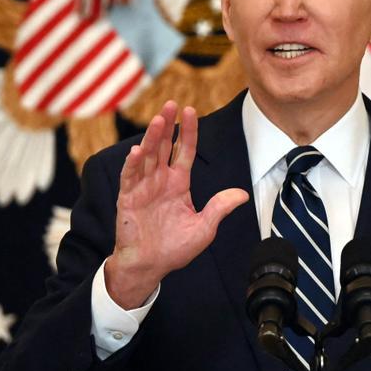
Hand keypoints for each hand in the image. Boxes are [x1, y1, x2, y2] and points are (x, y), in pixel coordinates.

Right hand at [103, 100, 248, 308]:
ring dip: (152, 138)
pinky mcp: (127, 199)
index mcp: (178, 184)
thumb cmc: (174, 249)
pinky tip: (137, 151)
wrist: (149, 267)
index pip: (184, 151)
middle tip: (171, 104)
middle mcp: (160, 180)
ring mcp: (143, 188)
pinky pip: (130, 177)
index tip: (190, 110)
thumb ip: (219, 209)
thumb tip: (242, 195)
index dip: (188, 131)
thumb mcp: (204, 229)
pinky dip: (133, 164)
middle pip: (164, 146)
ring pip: (147, 156)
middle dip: (168, 125)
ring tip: (158, 120)